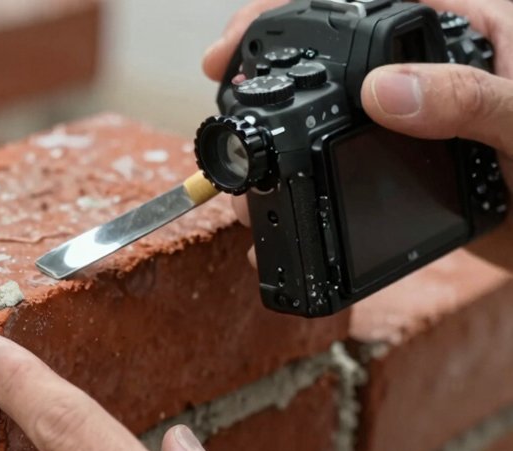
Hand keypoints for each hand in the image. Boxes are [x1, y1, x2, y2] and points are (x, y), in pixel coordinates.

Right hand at [204, 0, 512, 270]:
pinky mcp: (405, 166)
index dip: (292, 9)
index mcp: (464, 30)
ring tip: (242, 140)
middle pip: (331, 49)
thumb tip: (384, 91)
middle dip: (268, 57)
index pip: (364, 3)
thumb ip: (470, 100)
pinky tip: (280, 190)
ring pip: (327, 107)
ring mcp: (413, 118)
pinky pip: (340, 160)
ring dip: (277, 121)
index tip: (242, 41)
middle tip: (220, 78)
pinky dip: (302, 174)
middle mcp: (429, 68)